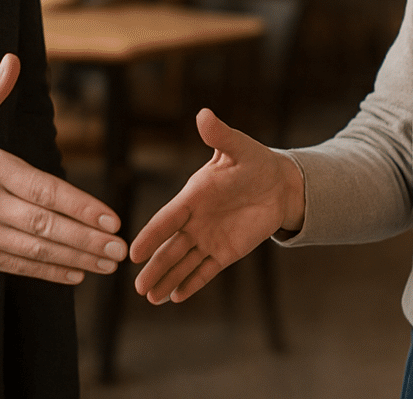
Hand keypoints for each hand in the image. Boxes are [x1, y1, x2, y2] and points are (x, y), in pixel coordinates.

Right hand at [0, 53, 126, 284]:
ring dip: (75, 259)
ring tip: (106, 263)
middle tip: (120, 247)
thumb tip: (12, 60)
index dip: (81, 207)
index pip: (45, 192)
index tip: (111, 218)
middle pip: (45, 227)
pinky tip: (74, 274)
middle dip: (87, 239)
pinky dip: (46, 272)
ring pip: (34, 250)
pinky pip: (15, 265)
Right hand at [130, 108, 305, 304]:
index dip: (151, 235)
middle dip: (155, 267)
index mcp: (193, 196)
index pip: (168, 219)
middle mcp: (195, 220)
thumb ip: (220, 136)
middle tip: (138, 288)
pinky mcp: (225, 252)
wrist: (279, 184)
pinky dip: (192, 283)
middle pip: (171, 247)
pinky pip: (206, 271)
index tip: (134, 252)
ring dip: (168, 279)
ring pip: (184, 262)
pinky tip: (176, 297)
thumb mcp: (238, 148)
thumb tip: (204, 114)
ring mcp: (209, 238)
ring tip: (152, 298)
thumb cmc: (254, 161)